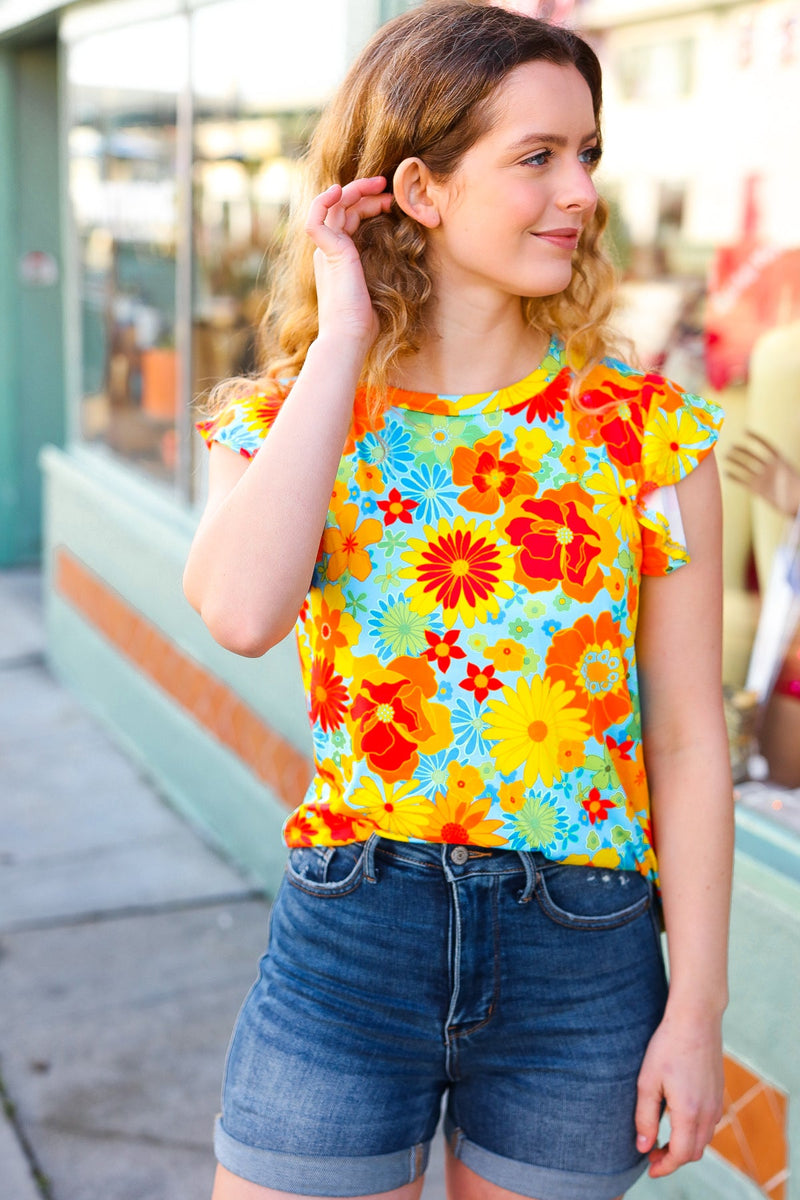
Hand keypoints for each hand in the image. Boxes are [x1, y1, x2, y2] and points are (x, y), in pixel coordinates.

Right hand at [305, 177, 393, 347]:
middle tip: (386, 184)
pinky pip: (316, 218)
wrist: (350, 337)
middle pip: (342, 207)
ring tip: (380, 183)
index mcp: (338, 257)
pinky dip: (323, 201)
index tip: (390, 201)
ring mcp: (327, 251)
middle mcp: (329, 251)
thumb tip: (406, 254)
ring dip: (356, 189)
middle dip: (364, 191)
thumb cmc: (366, 320)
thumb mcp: (378, 285)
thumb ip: (382, 267)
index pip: (348, 217)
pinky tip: (338, 190)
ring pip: (333, 206)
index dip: (368, 203)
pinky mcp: (328, 252)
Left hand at [635, 1008, 724, 1176]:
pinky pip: (709, 1124)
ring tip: (662, 1139)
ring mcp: (717, 1102)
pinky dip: (694, 1132)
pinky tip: (678, 1120)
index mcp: (690, 1112)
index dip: (665, 1166)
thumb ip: (644, 1117)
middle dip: (674, 1159)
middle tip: (651, 1153)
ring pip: (704, 1139)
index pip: (681, 1155)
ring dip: (685, 1146)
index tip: (650, 1168)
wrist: (696, 1019)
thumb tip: (642, 1147)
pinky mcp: (719, 1092)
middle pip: (695, 1151)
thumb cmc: (667, 1046)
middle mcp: (708, 1112)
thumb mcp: (647, 1081)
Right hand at [725, 431, 799, 517]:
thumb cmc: (797, 489)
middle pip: (752, 455)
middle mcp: (768, 468)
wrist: (796, 505)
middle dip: (741, 450)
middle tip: (731, 447)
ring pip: (745, 466)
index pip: (765, 445)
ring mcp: (762, 478)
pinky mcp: (756, 488)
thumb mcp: (789, 473)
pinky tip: (726, 472)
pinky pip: (743, 480)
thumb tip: (777, 462)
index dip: (756, 438)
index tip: (745, 431)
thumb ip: (781, 467)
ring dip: (735, 461)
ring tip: (726, 457)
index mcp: (778, 460)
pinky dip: (734, 476)